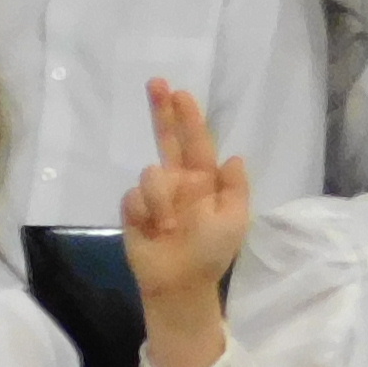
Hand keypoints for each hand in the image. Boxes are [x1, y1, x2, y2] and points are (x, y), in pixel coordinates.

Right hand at [119, 80, 254, 310]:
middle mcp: (177, 180)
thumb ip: (234, 188)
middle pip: (167, 139)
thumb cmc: (210, 252)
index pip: (195, 142)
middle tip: (156, 83)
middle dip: (162, 111)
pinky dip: (145, 213)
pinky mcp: (132, 207)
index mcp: (204, 181)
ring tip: (170, 226)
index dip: (187, 118)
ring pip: (152, 175)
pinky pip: (135, 197)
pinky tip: (152, 229)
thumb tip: (234, 155)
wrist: (180, 283)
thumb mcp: (235, 221)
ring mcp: (154, 193)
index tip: (180, 93)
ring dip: (162, 201)